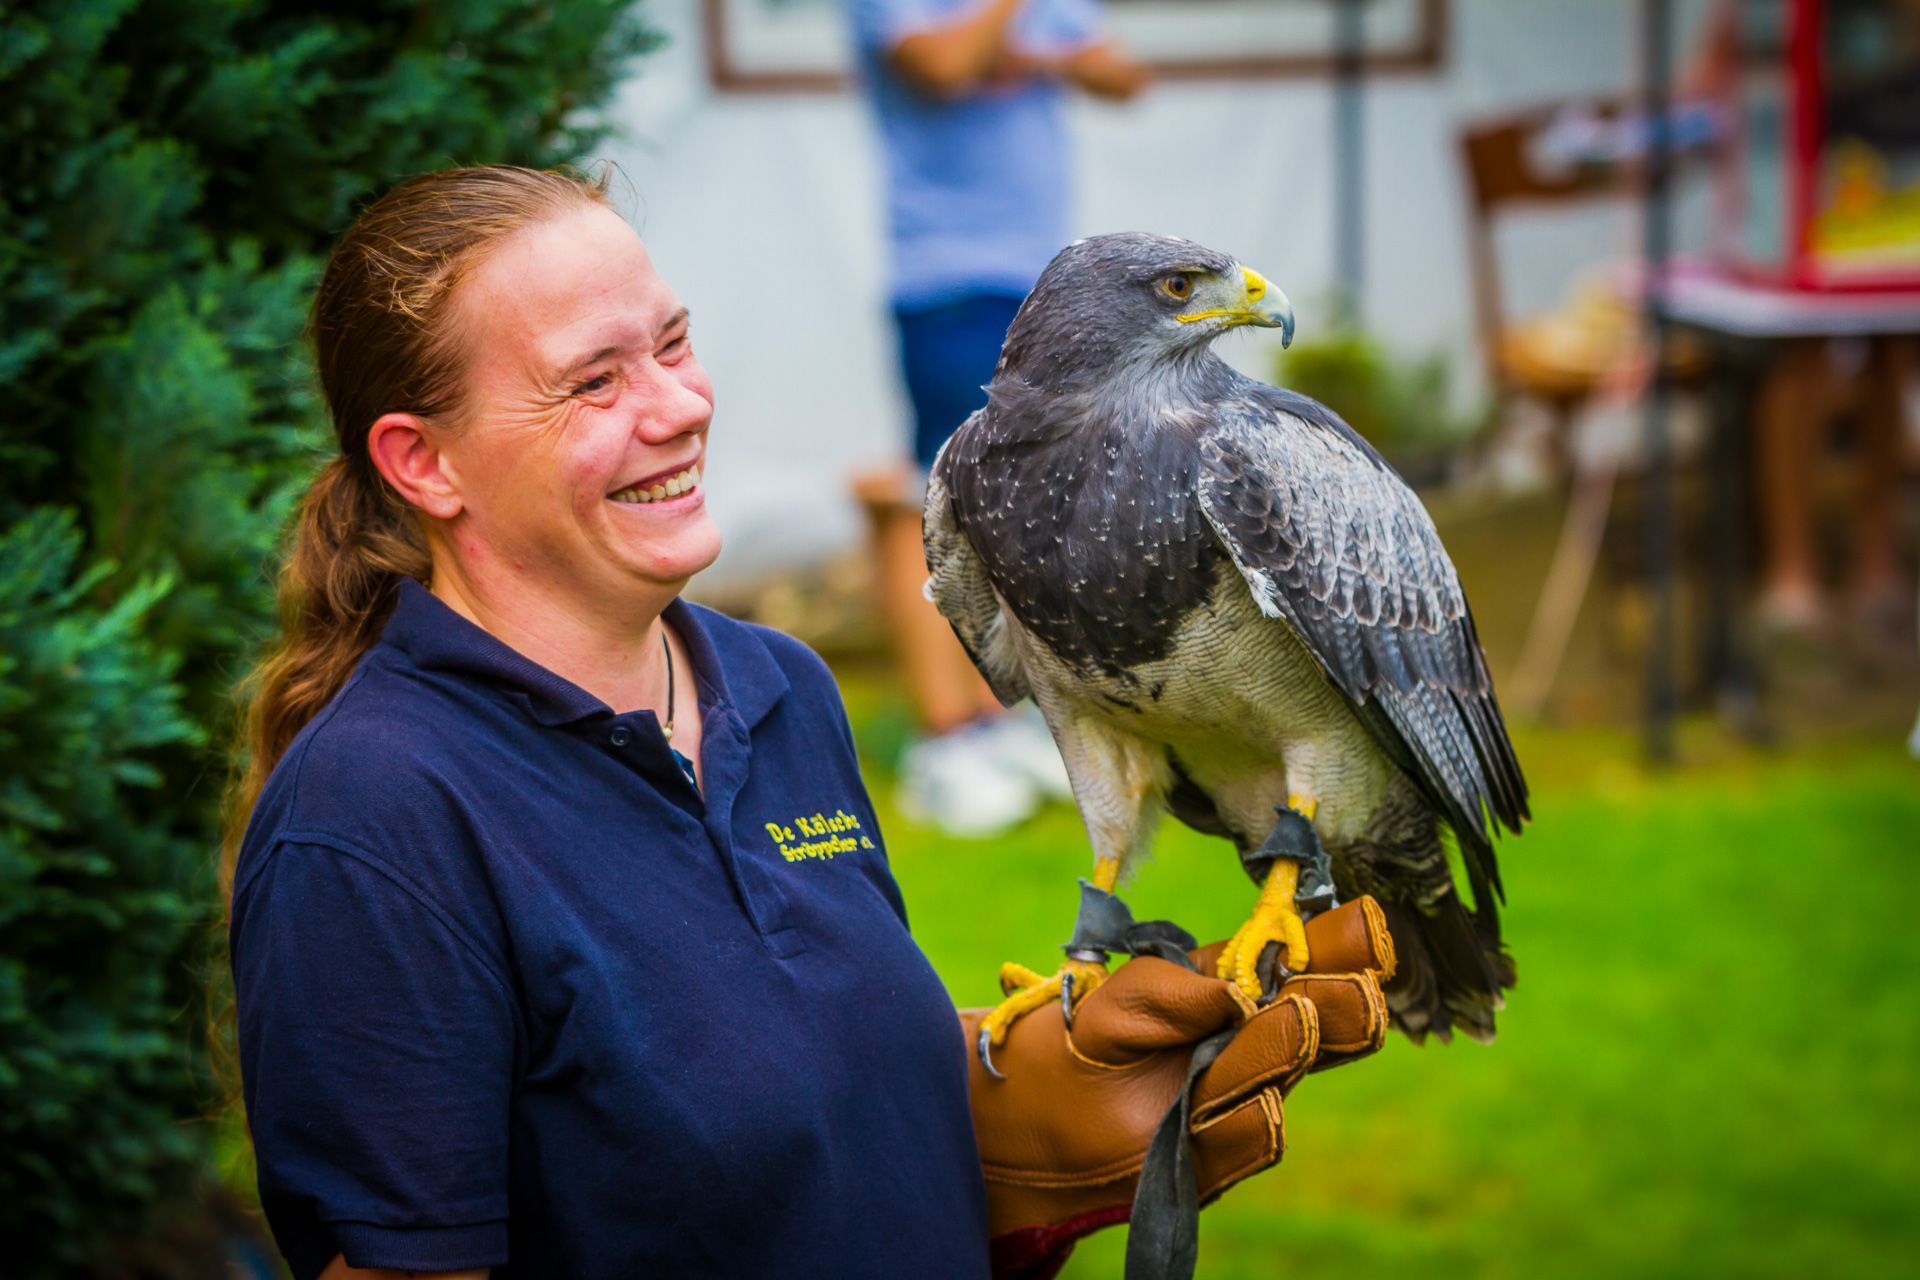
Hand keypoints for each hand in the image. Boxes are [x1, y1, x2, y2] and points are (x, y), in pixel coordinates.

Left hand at [962, 898, 1394, 1279]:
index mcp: (1247, 986)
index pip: (1310, 960)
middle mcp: (1261, 1040)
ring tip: (1305, 1018)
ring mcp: (1246, 1096)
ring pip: (1286, 1074)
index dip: (1345, 944)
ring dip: (1296, 1048)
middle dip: (1341, 1003)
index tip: (1370, 924)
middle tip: (1357, 985)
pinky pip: (1247, 1138)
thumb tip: (1234, 996)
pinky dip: (1252, 1122)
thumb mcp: (1125, 995)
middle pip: (1321, 1022)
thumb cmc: (1096, 1033)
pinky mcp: (1218, 1153)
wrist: (1047, 1110)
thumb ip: (1174, 991)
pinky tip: (1263, 1105)